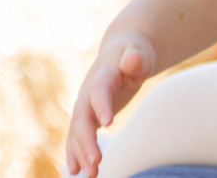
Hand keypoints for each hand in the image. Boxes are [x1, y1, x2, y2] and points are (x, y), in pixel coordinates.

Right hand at [64, 33, 156, 176]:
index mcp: (103, 74)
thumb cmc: (135, 54)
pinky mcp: (86, 115)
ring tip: (91, 174)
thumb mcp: (139, 53)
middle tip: (96, 162)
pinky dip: (76, 152)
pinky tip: (77, 171)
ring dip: (81, 153)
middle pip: (83, 117)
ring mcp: (84, 104)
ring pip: (78, 131)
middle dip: (87, 140)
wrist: (120, 52)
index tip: (108, 123)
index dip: (102, 105)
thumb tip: (133, 60)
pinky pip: (77, 136)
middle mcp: (88, 91)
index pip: (100, 90)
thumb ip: (137, 58)